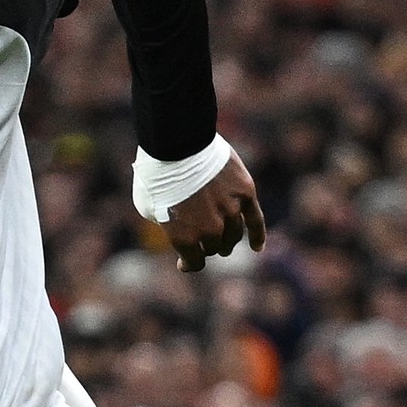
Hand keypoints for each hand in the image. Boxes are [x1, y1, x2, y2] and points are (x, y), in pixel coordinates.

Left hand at [164, 154, 265, 268]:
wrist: (176, 143)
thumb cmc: (156, 173)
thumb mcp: (148, 206)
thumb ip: (166, 223)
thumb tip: (176, 226)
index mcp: (185, 237)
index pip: (194, 262)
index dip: (189, 264)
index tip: (186, 262)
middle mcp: (210, 230)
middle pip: (215, 247)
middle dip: (208, 246)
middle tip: (205, 241)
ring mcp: (231, 211)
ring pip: (233, 235)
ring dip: (227, 240)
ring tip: (225, 243)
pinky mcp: (245, 193)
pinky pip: (255, 220)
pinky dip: (257, 236)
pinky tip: (257, 247)